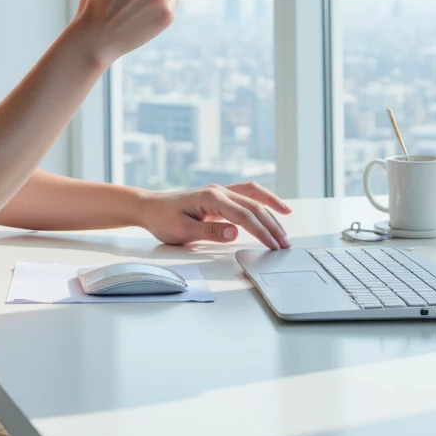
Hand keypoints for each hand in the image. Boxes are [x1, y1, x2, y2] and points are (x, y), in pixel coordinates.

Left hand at [136, 182, 291, 250]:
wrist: (149, 207)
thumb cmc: (163, 219)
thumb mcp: (182, 231)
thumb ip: (210, 232)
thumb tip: (235, 233)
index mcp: (211, 198)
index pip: (244, 215)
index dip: (261, 231)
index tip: (273, 245)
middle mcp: (219, 191)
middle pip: (253, 206)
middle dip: (272, 225)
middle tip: (285, 244)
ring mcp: (221, 192)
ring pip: (254, 198)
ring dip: (271, 211)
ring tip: (286, 227)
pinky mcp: (220, 197)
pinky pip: (247, 195)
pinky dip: (264, 201)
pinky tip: (276, 208)